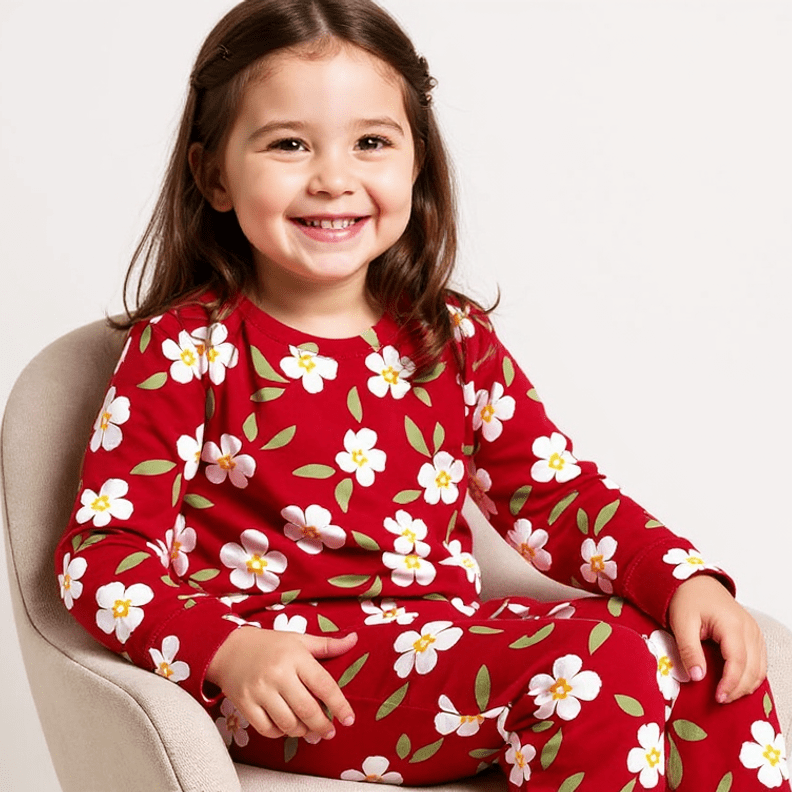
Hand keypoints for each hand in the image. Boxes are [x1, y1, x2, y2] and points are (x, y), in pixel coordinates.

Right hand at [206, 626, 357, 739]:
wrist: (229, 649)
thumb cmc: (270, 644)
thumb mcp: (299, 640)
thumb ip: (327, 645)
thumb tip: (354, 641)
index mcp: (295, 657)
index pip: (323, 684)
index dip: (340, 704)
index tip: (349, 719)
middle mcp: (278, 674)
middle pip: (307, 709)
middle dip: (322, 725)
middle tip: (329, 731)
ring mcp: (260, 691)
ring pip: (288, 723)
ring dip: (303, 731)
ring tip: (309, 729)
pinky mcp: (245, 704)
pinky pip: (267, 729)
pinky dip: (280, 733)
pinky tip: (287, 727)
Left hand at [667, 575, 766, 703]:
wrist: (694, 581)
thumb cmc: (687, 599)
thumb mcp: (681, 623)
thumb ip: (689, 650)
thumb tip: (697, 677)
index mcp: (732, 625)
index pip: (738, 662)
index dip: (731, 683)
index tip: (718, 698)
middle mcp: (749, 629)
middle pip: (753, 668)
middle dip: (739, 688)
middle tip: (720, 700)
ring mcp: (754, 631)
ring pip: (760, 668)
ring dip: (747, 685)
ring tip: (727, 694)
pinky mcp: (753, 634)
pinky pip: (759, 661)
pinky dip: (751, 675)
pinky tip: (736, 683)